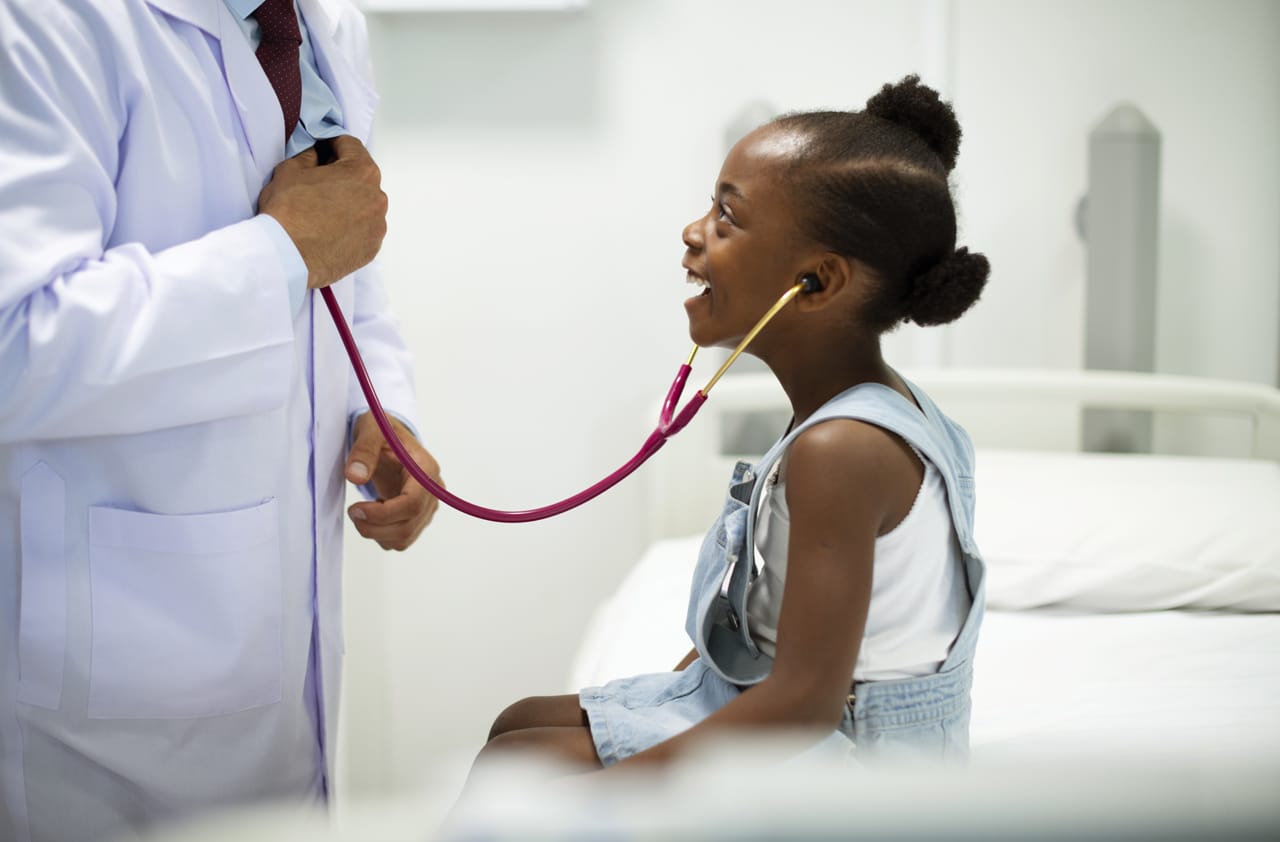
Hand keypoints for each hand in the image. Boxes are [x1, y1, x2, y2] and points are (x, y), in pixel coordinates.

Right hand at [257, 135, 387, 289]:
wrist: (287, 256)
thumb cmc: (288, 213)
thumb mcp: (290, 170)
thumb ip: (308, 156)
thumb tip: (315, 155)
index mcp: (362, 172)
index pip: (350, 146)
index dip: (331, 143)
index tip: (322, 148)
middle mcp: (377, 198)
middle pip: (360, 176)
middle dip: (341, 175)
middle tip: (318, 181)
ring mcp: (377, 226)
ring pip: (364, 204)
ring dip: (348, 201)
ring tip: (323, 210)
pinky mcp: (372, 248)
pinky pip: (364, 229)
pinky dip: (351, 226)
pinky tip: (330, 229)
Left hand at [346, 412, 442, 550]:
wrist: (390, 439)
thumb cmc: (384, 431)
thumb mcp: (371, 430)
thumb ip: (364, 451)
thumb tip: (356, 476)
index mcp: (426, 470)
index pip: (412, 504)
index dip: (383, 514)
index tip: (356, 509)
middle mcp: (433, 491)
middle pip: (408, 526)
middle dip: (374, 527)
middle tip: (353, 511)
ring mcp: (427, 507)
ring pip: (404, 538)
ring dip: (377, 533)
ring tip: (362, 510)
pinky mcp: (418, 517)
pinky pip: (401, 540)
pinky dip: (382, 535)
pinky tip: (374, 513)